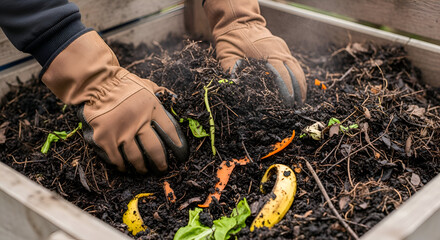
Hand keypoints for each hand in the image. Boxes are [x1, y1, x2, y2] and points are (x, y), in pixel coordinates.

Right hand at [42, 31, 187, 173]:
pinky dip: (122, 165)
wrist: (97, 84)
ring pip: (136, 158)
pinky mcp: (106, 138)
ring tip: (144, 170)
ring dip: (141, 167)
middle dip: (160, 163)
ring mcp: (122, 131)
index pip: (170, 130)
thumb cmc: (123, 85)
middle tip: (162, 168)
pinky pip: (117, 158)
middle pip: (155, 150)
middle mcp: (139, 121)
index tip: (181, 154)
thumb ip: (162, 94)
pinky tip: (125, 168)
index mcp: (152, 108)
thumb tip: (177, 101)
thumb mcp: (147, 86)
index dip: (177, 144)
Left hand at [204, 0, 306, 105]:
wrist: (237, 21)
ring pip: (296, 68)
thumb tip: (235, 87)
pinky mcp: (282, 48)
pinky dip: (298, 76)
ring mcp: (282, 48)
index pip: (280, 73)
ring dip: (300, 84)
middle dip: (297, 90)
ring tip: (301, 101)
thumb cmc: (230, 40)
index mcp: (265, 52)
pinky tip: (299, 87)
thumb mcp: (226, 55)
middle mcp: (278, 50)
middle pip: (293, 72)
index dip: (286, 89)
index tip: (288, 102)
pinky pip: (294, 64)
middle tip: (297, 106)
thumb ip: (231, 71)